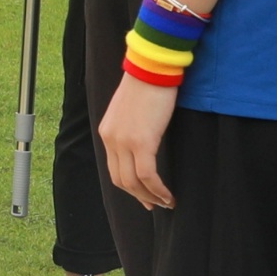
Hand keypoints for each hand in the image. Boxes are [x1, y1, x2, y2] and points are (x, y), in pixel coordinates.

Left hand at [100, 76, 176, 208]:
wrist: (152, 70)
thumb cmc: (148, 87)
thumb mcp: (132, 112)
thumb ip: (132, 129)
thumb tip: (143, 143)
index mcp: (108, 132)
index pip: (114, 168)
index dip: (128, 186)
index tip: (143, 196)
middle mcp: (111, 139)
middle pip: (120, 179)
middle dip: (139, 196)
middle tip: (155, 205)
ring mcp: (124, 142)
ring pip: (133, 181)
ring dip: (150, 197)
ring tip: (166, 203)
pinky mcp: (142, 141)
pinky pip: (147, 174)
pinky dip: (157, 189)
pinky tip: (168, 195)